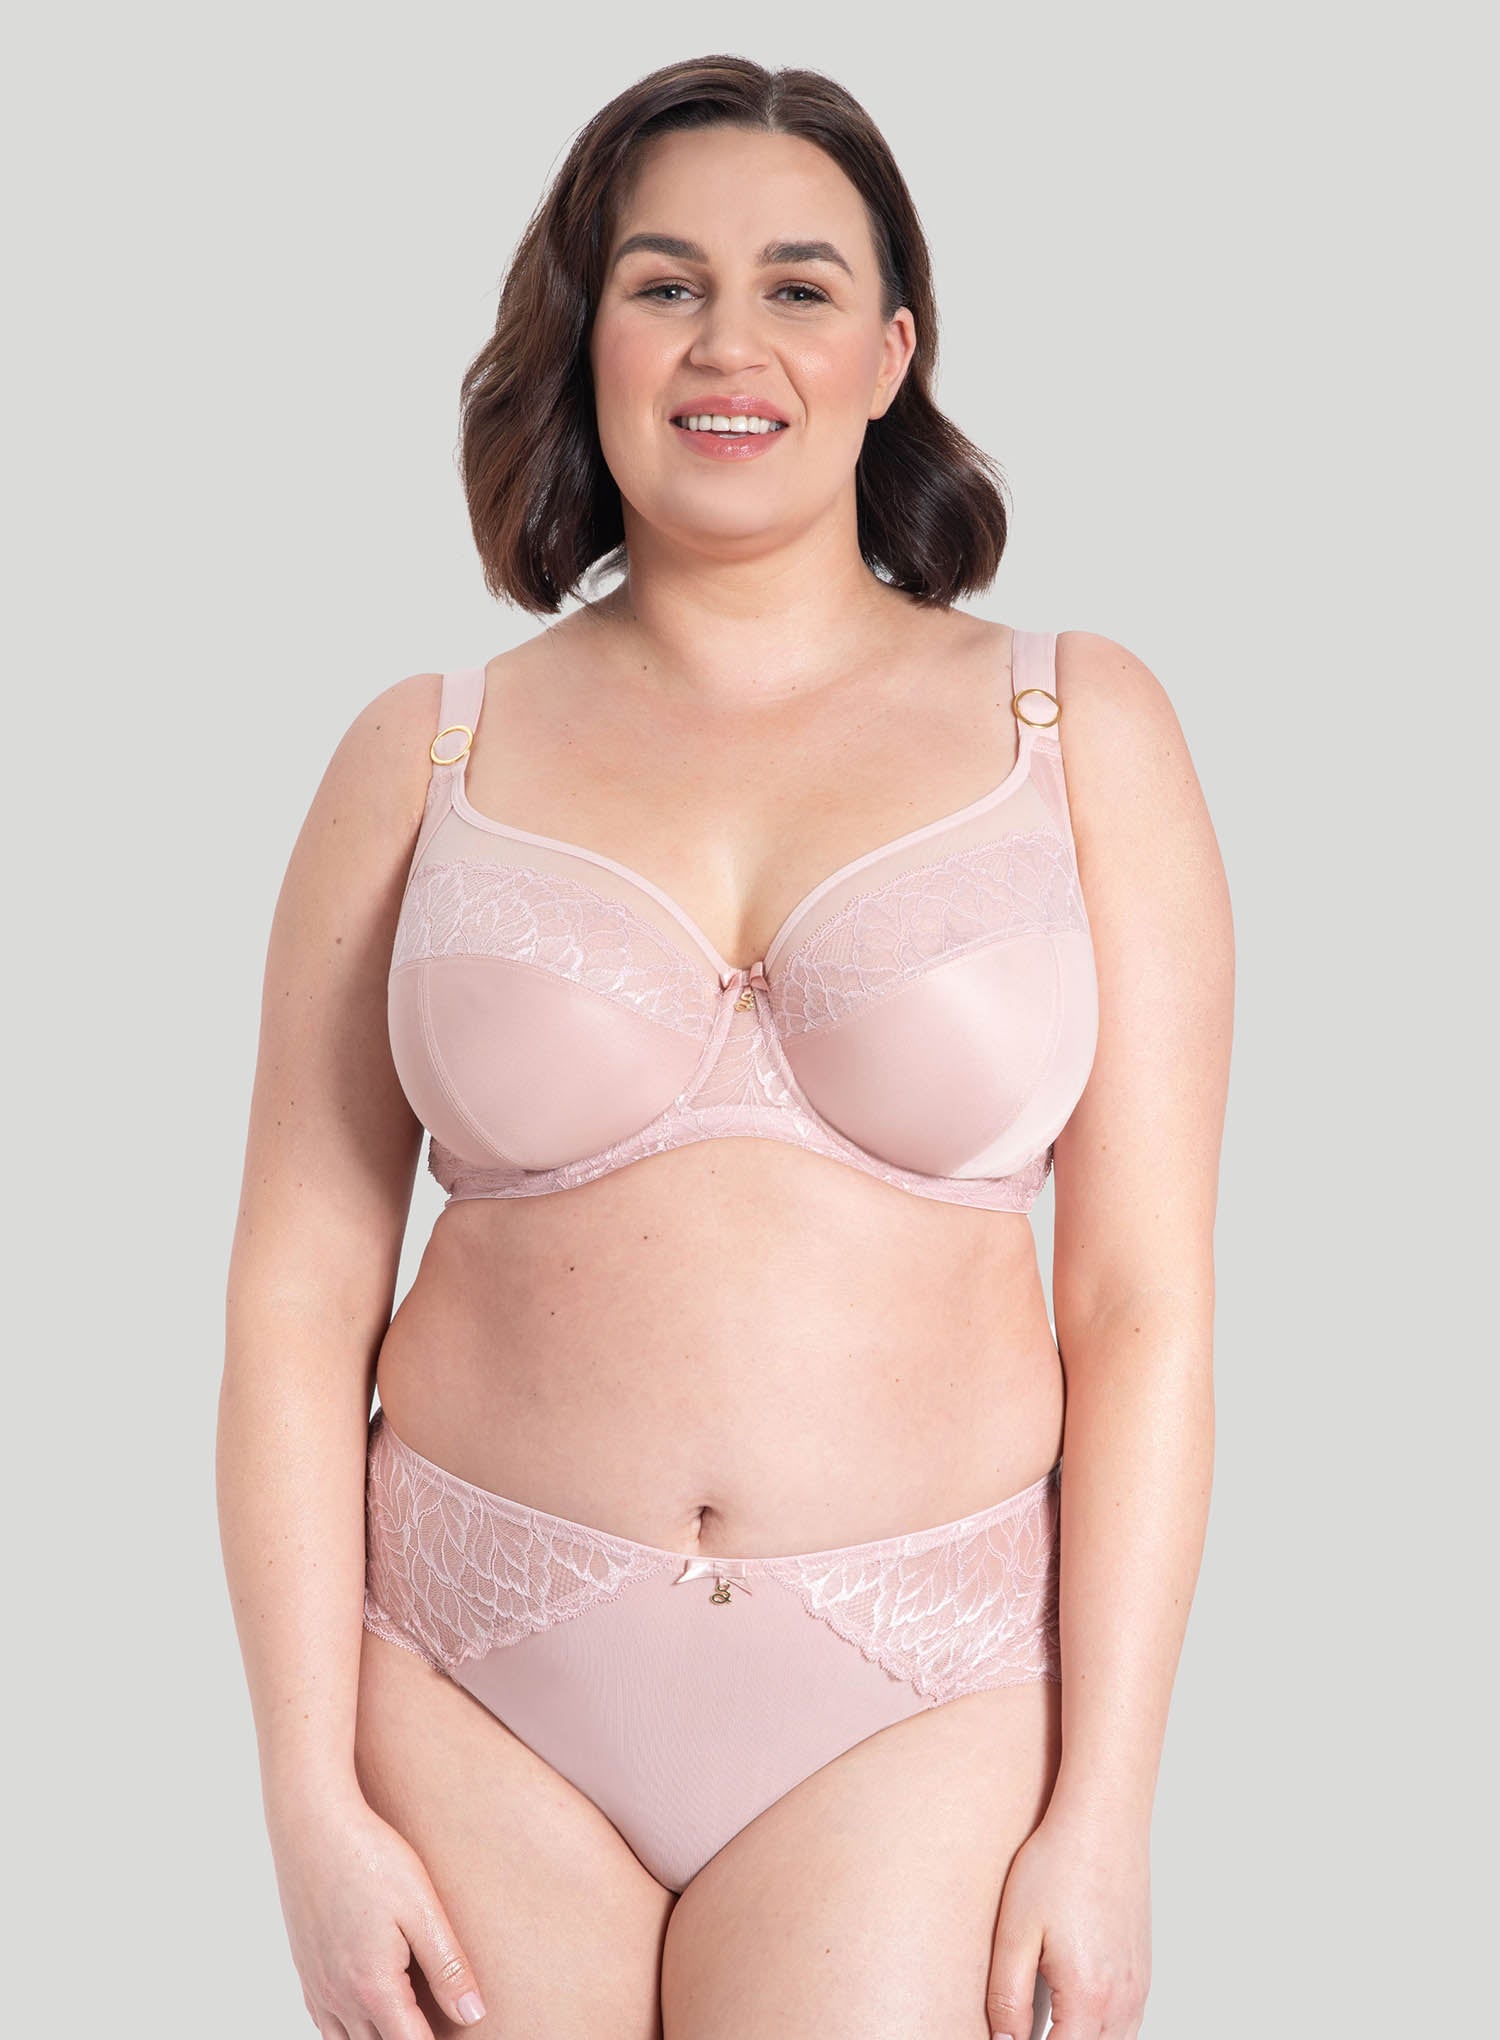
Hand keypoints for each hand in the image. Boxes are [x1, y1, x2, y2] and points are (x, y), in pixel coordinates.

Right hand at [267, 1789, 487, 2035]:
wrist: (312, 1825)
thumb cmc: (370, 1858)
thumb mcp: (422, 1909)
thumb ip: (448, 1967)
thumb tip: (472, 2015)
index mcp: (373, 1988)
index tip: (457, 2031)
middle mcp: (339, 1997)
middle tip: (437, 2023)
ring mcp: (317, 1985)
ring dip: (377, 2039)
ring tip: (406, 2020)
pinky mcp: (305, 1968)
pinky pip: (323, 2022)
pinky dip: (346, 2029)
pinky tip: (366, 2011)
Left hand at [985, 1805, 1151, 2039]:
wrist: (1102, 1821)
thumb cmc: (1058, 1866)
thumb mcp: (1015, 1932)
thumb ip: (1008, 1998)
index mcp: (1088, 1997)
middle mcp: (1122, 2001)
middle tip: (1022, 2029)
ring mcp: (1138, 1987)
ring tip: (1047, 2024)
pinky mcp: (1142, 1971)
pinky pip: (1127, 2024)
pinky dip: (1103, 2031)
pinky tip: (1076, 2014)